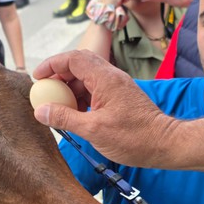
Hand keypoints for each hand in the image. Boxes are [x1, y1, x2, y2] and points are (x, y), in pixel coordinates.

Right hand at [31, 50, 183, 168]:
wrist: (165, 144)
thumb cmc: (135, 138)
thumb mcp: (94, 130)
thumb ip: (65, 118)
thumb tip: (41, 111)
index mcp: (105, 78)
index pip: (73, 58)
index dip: (52, 64)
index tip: (37, 77)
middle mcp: (111, 77)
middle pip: (79, 64)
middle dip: (59, 75)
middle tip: (45, 91)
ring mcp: (116, 86)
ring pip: (86, 77)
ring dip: (69, 88)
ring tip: (57, 106)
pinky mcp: (120, 97)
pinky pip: (95, 89)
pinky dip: (81, 97)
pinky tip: (74, 113)